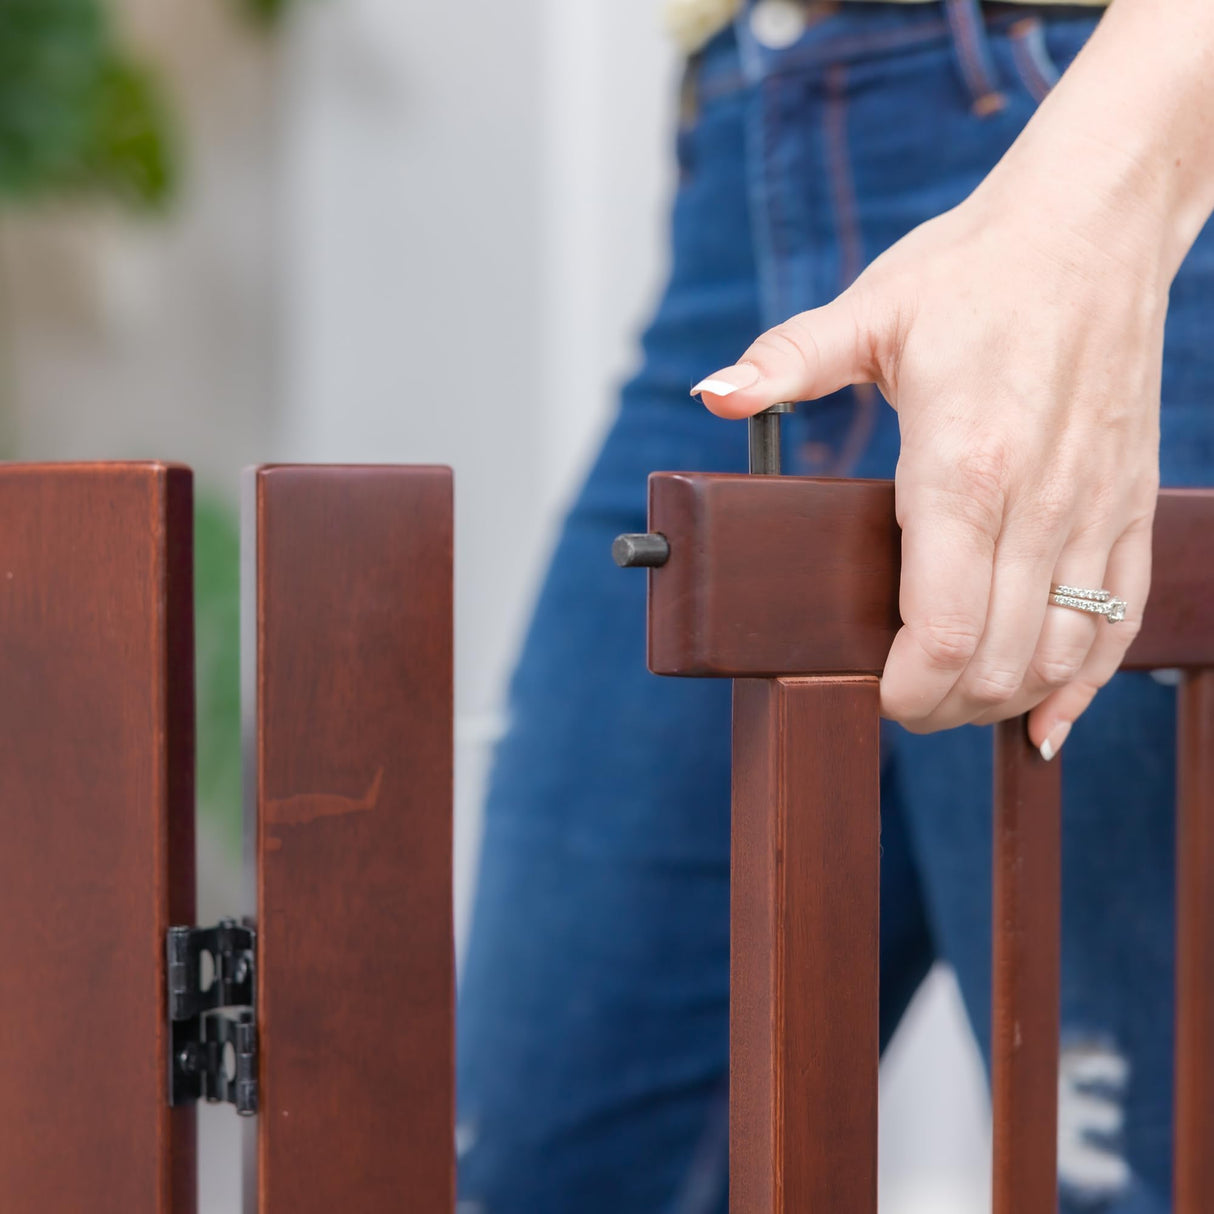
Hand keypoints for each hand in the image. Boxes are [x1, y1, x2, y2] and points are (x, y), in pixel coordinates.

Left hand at [693, 184, 1163, 757]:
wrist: (1094, 227)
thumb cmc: (976, 271)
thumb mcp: (871, 311)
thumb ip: (788, 363)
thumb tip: (712, 396)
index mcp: (962, 466)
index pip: (937, 629)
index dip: (902, 689)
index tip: (869, 694)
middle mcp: (1039, 501)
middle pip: (994, 661)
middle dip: (940, 706)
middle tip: (897, 703)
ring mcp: (1094, 507)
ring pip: (1061, 653)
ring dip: (1003, 698)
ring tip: (955, 701)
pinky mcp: (1130, 502)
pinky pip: (1124, 617)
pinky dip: (1085, 682)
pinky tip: (1050, 717)